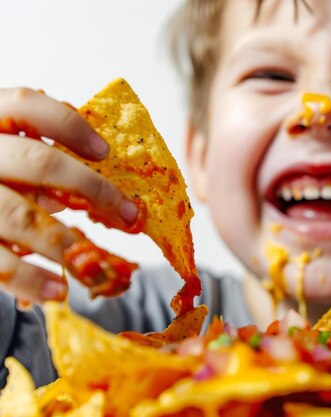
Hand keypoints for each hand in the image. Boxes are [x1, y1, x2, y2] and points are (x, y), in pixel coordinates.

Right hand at [0, 87, 137, 303]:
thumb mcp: (12, 157)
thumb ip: (45, 161)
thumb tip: (113, 193)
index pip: (25, 104)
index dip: (68, 125)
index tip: (105, 151)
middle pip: (36, 161)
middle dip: (92, 189)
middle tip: (130, 216)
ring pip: (18, 215)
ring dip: (66, 242)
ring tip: (97, 263)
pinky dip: (28, 279)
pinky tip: (56, 292)